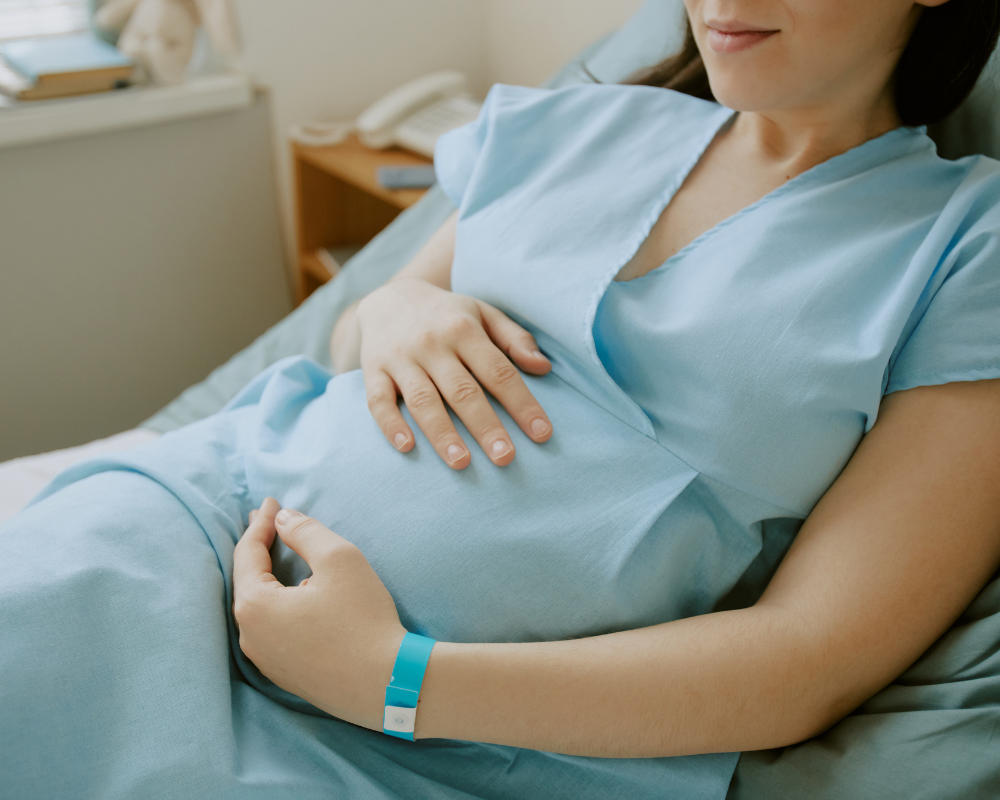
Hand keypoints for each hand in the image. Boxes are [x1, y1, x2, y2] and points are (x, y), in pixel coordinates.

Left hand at [232, 499, 405, 729]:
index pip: (247, 553)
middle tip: (270, 521)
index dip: (261, 523)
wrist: (388, 684)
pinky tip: (297, 597)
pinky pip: (273, 631)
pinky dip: (279, 605)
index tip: (272, 502)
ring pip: (260, 608)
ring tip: (281, 555)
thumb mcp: (338, 559)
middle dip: (259, 549)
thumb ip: (305, 531)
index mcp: (254, 606)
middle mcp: (250, 637)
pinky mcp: (285, 676)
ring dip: (269, 578)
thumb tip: (283, 519)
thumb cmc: (363, 619)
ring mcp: (266, 661)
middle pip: (248, 581)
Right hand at [356, 277, 553, 469]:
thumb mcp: (483, 314)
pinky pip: (378, 401)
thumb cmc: (447, 315)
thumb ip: (514, 339)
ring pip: (423, 400)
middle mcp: (431, 343)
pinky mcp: (373, 370)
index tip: (542, 433)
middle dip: (485, 426)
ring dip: (442, 433)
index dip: (522, 403)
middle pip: (462, 390)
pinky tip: (407, 447)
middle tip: (506, 458)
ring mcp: (400, 358)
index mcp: (463, 329)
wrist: (387, 298)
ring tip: (461, 463)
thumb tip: (544, 367)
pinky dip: (390, 425)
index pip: (499, 371)